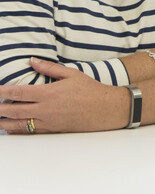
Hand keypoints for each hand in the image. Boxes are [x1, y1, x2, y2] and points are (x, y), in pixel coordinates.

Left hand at [0, 58, 127, 133]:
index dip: (2, 92)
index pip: (19, 93)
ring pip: (19, 124)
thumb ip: (49, 68)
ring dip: (3, 123)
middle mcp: (45, 109)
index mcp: (49, 93)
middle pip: (14, 111)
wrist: (105, 109)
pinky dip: (17, 131)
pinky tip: (10, 130)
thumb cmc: (90, 90)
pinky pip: (30, 132)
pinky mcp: (52, 129)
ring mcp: (48, 122)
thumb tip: (32, 61)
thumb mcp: (72, 74)